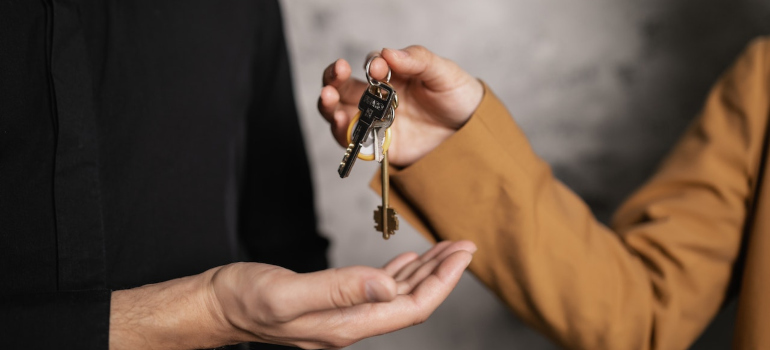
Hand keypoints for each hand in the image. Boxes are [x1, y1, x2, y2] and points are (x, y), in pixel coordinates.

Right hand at [110, 240, 475, 349]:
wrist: (216, 306)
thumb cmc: (244, 298)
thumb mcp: (288, 293)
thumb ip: (339, 289)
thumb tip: (388, 287)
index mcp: (345, 324)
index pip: (410, 307)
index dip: (442, 281)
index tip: (462, 254)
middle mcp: (349, 324)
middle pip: (410, 303)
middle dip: (442, 275)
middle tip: (464, 246)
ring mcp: (341, 316)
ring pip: (396, 296)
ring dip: (424, 273)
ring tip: (445, 250)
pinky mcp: (331, 304)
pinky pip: (376, 291)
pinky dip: (398, 274)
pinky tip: (406, 262)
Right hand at [318, 46, 483, 166]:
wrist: (473, 134)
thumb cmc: (457, 97)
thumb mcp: (443, 73)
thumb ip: (418, 60)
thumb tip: (388, 52)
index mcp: (393, 76)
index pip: (371, 65)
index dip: (371, 65)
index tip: (380, 69)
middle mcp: (378, 98)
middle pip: (344, 87)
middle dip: (334, 79)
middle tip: (336, 73)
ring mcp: (376, 123)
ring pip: (341, 113)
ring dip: (329, 105)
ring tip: (328, 99)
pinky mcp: (379, 147)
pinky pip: (353, 141)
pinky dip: (343, 133)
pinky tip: (342, 123)